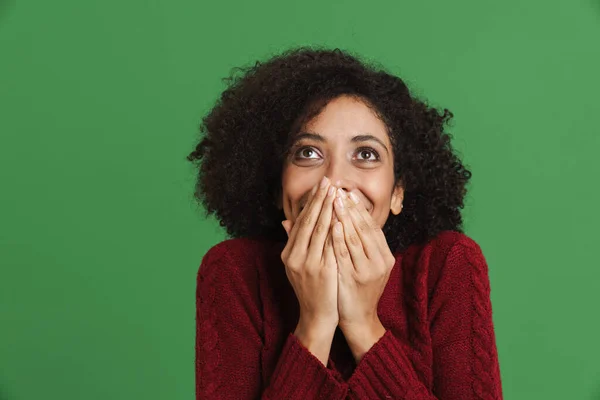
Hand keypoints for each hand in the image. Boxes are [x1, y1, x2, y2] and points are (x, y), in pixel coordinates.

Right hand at [280, 177, 337, 363]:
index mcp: (288, 253)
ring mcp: (307, 264)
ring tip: (335, 192)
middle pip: (308, 221)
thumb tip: (286, 220)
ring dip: (327, 209)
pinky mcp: (320, 271)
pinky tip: (339, 217)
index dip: (311, 202)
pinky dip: (333, 230)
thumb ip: (293, 242)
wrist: (316, 316)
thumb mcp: (297, 265)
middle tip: (329, 181)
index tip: (321, 185)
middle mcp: (294, 256)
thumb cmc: (311, 288)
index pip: (301, 221)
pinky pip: (328, 246)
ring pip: (318, 230)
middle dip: (319, 200)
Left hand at [331, 188, 395, 359]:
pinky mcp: (355, 279)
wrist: (359, 319)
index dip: (360, 209)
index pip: (372, 226)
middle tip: (340, 190)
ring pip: (356, 238)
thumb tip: (347, 220)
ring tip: (335, 200)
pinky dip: (339, 238)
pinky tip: (333, 225)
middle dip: (351, 208)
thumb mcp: (363, 264)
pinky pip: (346, 254)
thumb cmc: (358, 289)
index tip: (348, 192)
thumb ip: (358, 244)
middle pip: (365, 228)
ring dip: (345, 217)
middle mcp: (380, 261)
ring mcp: (369, 270)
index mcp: (385, 256)